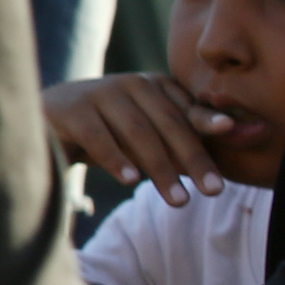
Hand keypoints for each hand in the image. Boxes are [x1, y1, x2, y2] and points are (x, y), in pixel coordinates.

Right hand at [44, 72, 232, 203]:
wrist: (48, 123)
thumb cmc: (113, 133)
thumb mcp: (152, 136)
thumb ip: (188, 143)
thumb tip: (236, 155)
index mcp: (157, 86)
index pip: (188, 109)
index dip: (209, 122)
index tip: (230, 131)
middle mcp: (132, 84)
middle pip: (169, 123)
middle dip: (194, 159)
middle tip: (213, 191)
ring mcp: (100, 92)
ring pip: (138, 132)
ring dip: (161, 168)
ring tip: (180, 200)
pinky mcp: (71, 109)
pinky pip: (98, 136)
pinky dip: (116, 159)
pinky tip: (131, 181)